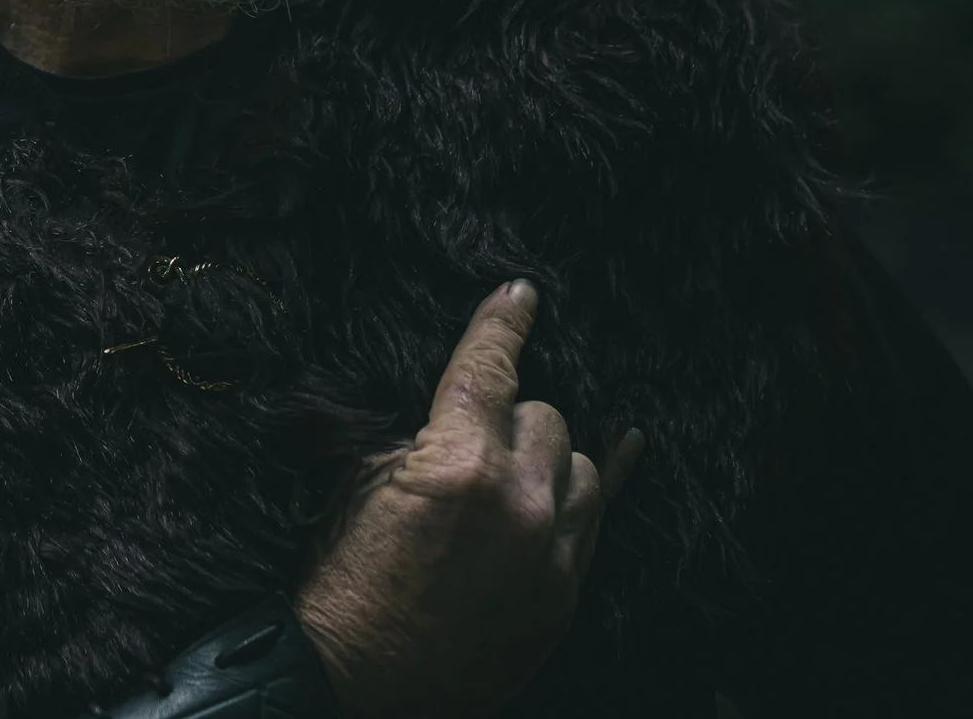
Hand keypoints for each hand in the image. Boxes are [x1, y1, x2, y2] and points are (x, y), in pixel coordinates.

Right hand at [291, 280, 643, 718]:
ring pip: (578, 464)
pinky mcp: (565, 594)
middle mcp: (519, 501)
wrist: (360, 683)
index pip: (490, 368)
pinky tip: (629, 447)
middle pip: (542, 415)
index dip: (504, 324)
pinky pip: (602, 519)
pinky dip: (609, 478)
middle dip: (506, 415)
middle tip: (467, 439)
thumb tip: (347, 395)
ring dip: (546, 454)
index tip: (520, 293)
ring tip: (510, 466)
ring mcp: (551, 552)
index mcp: (458, 464)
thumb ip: (375, 433)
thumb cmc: (344, 584)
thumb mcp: (352, 491)